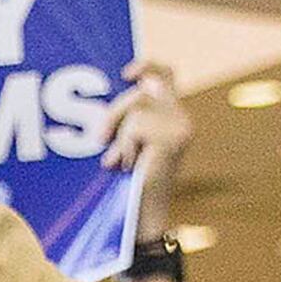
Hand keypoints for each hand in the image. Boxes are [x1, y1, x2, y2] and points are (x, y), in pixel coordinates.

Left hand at [91, 60, 191, 234]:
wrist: (141, 215)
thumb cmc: (128, 182)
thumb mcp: (127, 142)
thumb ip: (128, 118)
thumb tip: (115, 92)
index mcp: (173, 116)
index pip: (166, 75)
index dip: (148, 66)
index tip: (125, 73)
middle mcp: (182, 118)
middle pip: (143, 89)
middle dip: (114, 111)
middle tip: (99, 138)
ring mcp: (180, 127)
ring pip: (135, 108)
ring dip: (119, 136)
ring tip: (120, 162)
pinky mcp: (172, 139)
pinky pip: (135, 127)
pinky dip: (124, 147)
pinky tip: (128, 167)